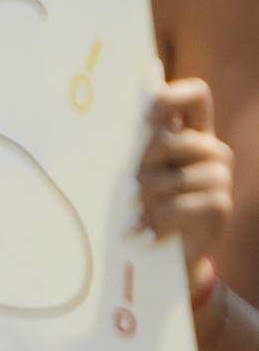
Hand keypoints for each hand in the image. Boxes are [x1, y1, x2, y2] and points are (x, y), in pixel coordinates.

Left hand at [143, 74, 233, 253]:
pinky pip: (174, 207)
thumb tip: (129, 122)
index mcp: (194, 133)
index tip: (146, 117)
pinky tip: (152, 230)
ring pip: (168, 178)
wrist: (163, 254)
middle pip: (169, 139)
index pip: (195, 95)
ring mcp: (221, 178)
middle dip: (141, 165)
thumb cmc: (143, 205)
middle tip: (133, 189)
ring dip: (145, 200)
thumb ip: (140, 144)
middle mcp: (213, 150)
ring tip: (143, 214)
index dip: (172, 97)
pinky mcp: (220, 208)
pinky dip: (155, 221)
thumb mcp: (138, 171)